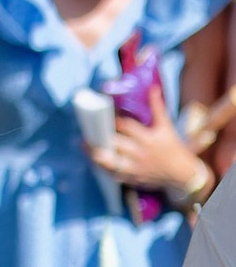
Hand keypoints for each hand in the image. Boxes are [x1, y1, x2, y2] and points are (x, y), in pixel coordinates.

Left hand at [96, 112, 211, 199]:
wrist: (181, 173)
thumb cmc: (172, 147)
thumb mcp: (166, 126)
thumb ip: (157, 107)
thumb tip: (153, 88)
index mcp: (148, 138)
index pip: (126, 126)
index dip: (112, 119)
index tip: (102, 114)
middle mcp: (140, 153)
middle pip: (115, 144)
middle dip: (100, 136)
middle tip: (88, 129)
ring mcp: (135, 167)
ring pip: (110, 162)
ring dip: (95, 154)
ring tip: (85, 145)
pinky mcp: (132, 179)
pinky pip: (112, 173)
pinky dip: (101, 166)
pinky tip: (94, 158)